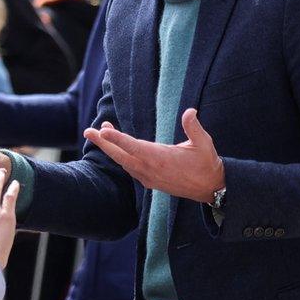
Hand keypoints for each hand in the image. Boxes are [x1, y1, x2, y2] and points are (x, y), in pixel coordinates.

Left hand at [83, 108, 224, 202]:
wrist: (210, 188)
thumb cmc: (207, 163)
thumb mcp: (204, 144)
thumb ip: (194, 127)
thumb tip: (190, 111)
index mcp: (160, 158)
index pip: (134, 146)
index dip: (117, 138)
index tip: (103, 131)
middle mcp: (150, 169)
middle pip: (120, 156)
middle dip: (103, 143)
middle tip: (88, 131)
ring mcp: (148, 177)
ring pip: (123, 162)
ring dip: (111, 148)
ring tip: (101, 133)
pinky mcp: (150, 181)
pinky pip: (130, 168)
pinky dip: (121, 157)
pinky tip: (117, 148)